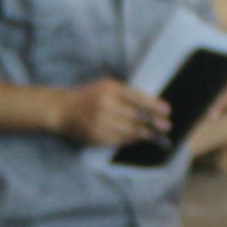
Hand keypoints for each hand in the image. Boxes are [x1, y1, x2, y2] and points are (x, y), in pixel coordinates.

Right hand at [50, 78, 172, 148]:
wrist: (60, 110)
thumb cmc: (86, 96)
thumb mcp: (104, 87)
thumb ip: (124, 94)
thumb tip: (150, 108)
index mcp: (109, 89)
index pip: (137, 97)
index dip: (153, 105)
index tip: (167, 111)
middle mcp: (106, 105)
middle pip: (136, 116)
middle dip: (153, 122)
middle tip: (166, 126)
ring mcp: (101, 122)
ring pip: (130, 130)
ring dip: (145, 134)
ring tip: (156, 136)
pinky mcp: (97, 136)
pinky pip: (119, 139)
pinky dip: (130, 139)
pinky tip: (136, 139)